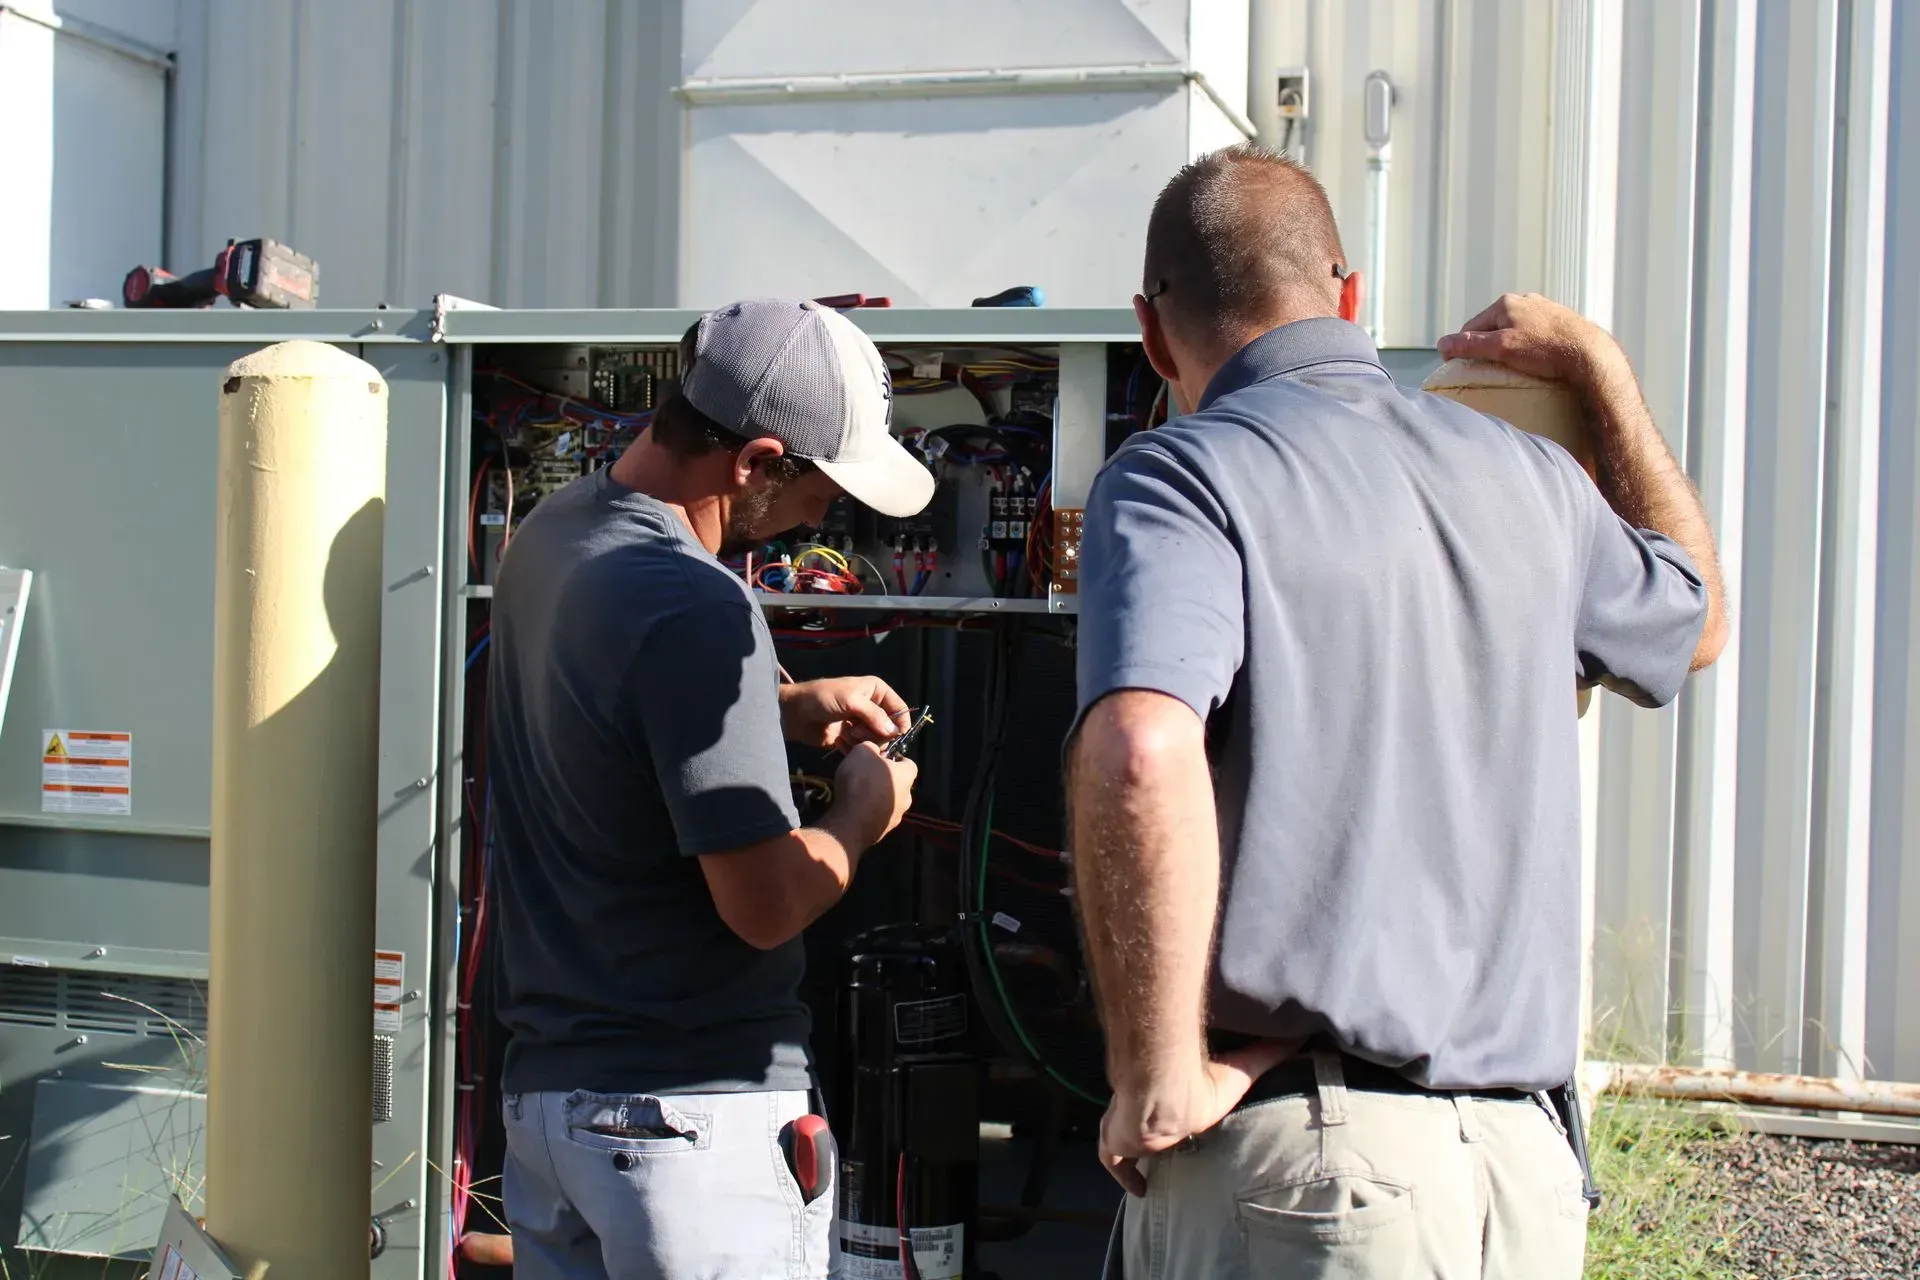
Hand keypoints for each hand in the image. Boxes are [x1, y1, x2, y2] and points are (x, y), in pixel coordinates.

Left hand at [778, 676, 910, 749]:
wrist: (795, 713)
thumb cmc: (822, 698)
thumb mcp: (851, 700)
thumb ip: (874, 715)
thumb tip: (894, 731)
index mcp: (876, 691)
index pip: (899, 708)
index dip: (900, 723)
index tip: (896, 736)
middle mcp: (871, 707)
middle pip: (889, 728)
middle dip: (875, 732)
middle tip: (857, 730)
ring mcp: (861, 723)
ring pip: (876, 740)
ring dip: (863, 740)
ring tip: (847, 733)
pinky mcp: (850, 738)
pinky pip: (862, 748)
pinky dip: (854, 748)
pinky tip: (841, 740)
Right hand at [827, 741, 917, 848]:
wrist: (851, 822)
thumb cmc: (860, 781)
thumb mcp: (862, 751)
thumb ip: (870, 747)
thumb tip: (872, 751)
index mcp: (907, 776)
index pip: (908, 763)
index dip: (894, 758)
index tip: (880, 758)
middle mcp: (907, 797)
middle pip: (898, 783)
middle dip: (884, 778)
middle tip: (866, 775)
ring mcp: (896, 817)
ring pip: (888, 801)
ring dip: (876, 796)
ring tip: (857, 793)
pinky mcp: (883, 831)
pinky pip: (877, 816)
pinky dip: (868, 811)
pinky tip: (854, 808)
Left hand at [1098, 1041, 1293, 1195]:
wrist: (1164, 1096)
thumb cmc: (1200, 1085)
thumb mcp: (1240, 1071)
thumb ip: (1266, 1053)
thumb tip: (1297, 1036)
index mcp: (1173, 1094)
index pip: (1168, 1099)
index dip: (1175, 1108)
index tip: (1185, 1119)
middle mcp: (1146, 1106)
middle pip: (1143, 1115)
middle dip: (1150, 1128)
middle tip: (1164, 1144)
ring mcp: (1126, 1123)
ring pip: (1122, 1135)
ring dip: (1133, 1148)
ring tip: (1148, 1169)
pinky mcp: (1114, 1140)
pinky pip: (1111, 1160)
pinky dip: (1122, 1173)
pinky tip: (1138, 1189)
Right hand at [1436, 293, 1625, 388]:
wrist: (1590, 354)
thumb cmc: (1544, 350)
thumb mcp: (1501, 348)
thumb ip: (1470, 345)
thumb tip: (1442, 344)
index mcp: (1505, 303)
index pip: (1471, 327)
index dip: (1463, 347)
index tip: (1461, 367)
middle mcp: (1524, 300)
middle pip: (1493, 326)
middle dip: (1487, 345)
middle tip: (1489, 368)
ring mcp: (1544, 308)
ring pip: (1515, 328)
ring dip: (1508, 344)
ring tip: (1513, 365)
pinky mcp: (1561, 319)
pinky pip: (1534, 332)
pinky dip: (1529, 345)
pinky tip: (1536, 358)